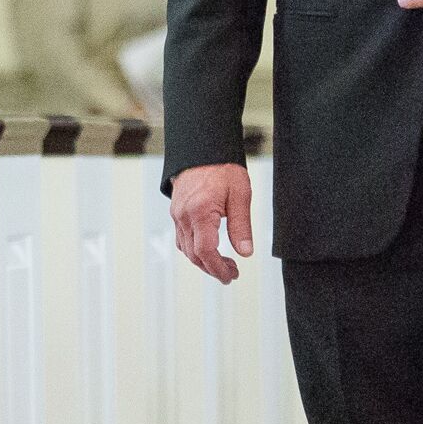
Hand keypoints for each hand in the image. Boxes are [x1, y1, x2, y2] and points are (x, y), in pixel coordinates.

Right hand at [170, 162, 252, 284]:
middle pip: (194, 255)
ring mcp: (177, 215)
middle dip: (213, 269)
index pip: (206, 252)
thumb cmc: (222, 167)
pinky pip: (182, 239)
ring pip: (186, 249)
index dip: (218, 269)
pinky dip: (195, 250)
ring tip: (224, 264)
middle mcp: (184, 216)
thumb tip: (246, 252)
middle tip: (232, 273)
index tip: (231, 276)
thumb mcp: (240, 194)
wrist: (202, 147)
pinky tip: (209, 249)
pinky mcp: (176, 212)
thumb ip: (241, 225)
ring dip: (203, 261)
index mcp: (200, 212)